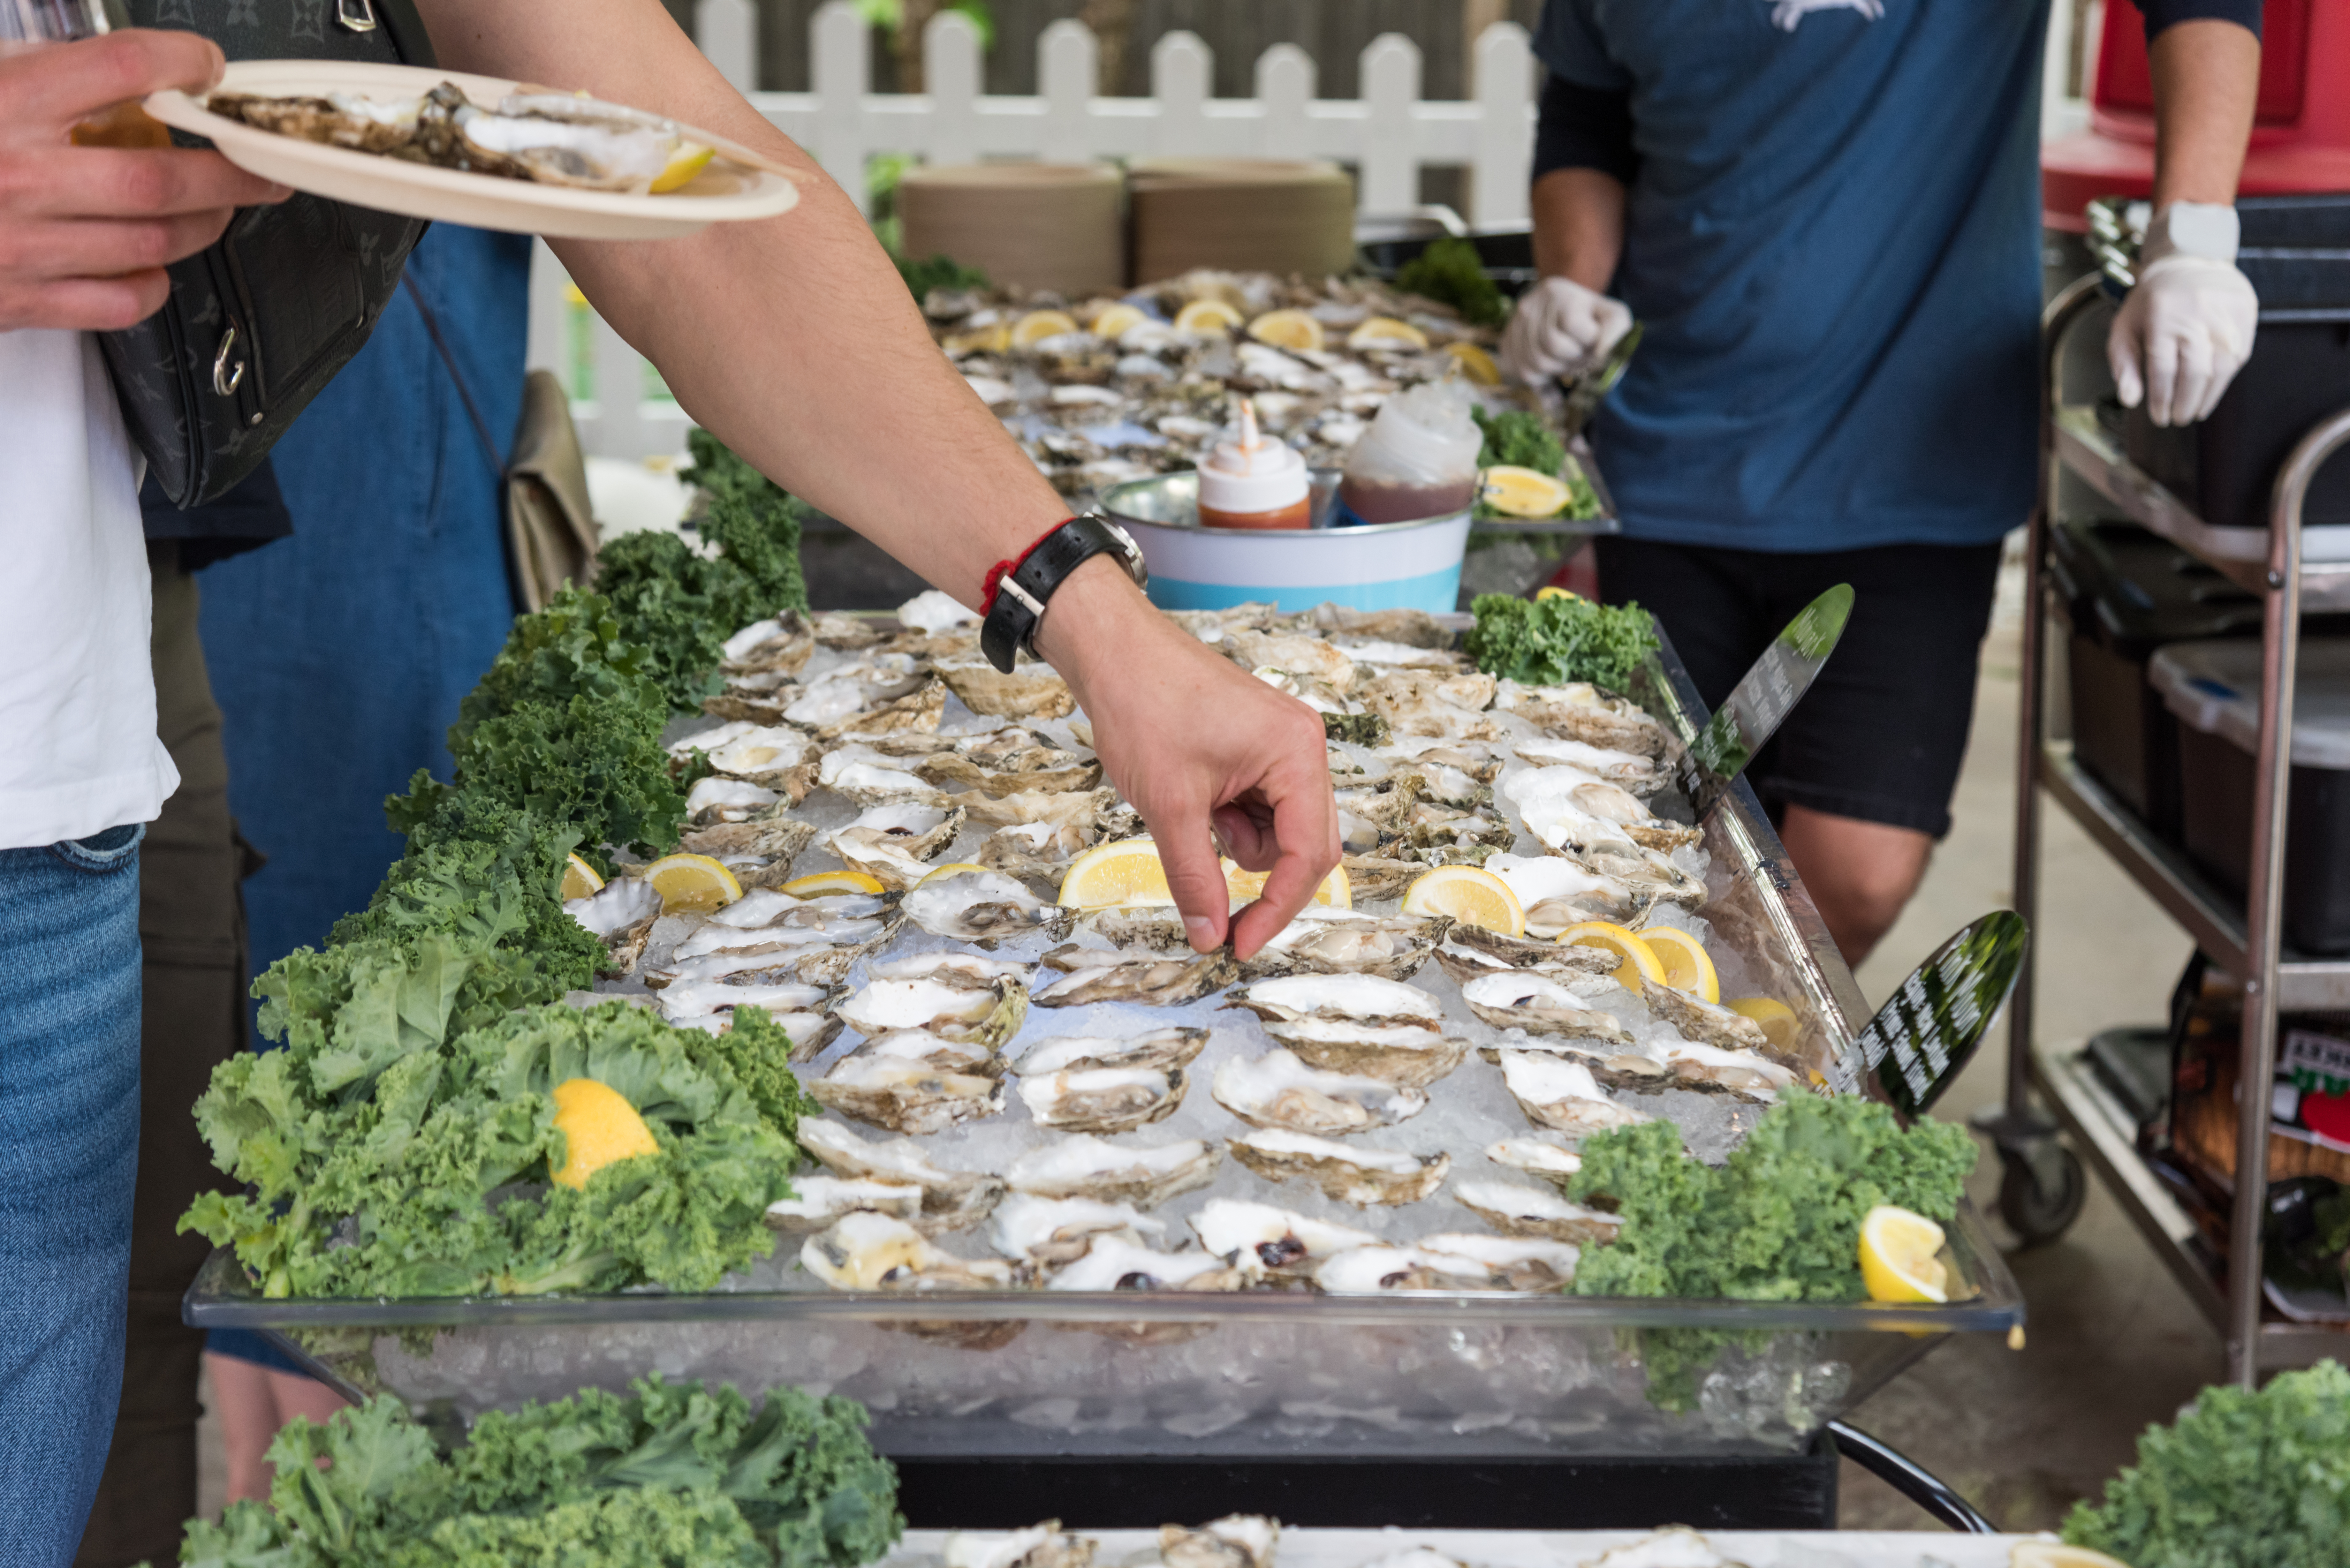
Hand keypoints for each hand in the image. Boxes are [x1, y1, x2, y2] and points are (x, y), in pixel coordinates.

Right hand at [0, 29, 289, 330]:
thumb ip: (35, 72)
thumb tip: (124, 72)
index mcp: (3, 103)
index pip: (123, 66)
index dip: (184, 60)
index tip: (209, 67)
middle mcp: (18, 175)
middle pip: (163, 176)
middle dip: (232, 170)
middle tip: (264, 164)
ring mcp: (21, 246)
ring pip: (155, 241)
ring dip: (205, 224)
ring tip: (220, 206)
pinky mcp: (19, 301)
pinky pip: (121, 301)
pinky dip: (152, 282)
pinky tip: (151, 262)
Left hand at [1036, 560, 1339, 960]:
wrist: (1114, 650)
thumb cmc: (1144, 708)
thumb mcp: (1169, 806)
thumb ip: (1195, 878)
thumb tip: (1210, 938)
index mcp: (1297, 755)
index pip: (1309, 855)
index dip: (1277, 910)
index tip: (1240, 945)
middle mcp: (1303, 748)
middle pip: (1305, 845)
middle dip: (1259, 877)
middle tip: (1213, 910)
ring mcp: (1284, 746)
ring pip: (1278, 831)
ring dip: (1237, 843)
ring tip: (1192, 810)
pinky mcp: (1260, 748)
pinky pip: (1259, 807)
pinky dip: (1229, 818)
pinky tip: (1196, 796)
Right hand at [1501, 274, 1632, 387]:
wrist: (1562, 314)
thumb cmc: (1591, 318)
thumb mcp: (1613, 316)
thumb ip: (1616, 331)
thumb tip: (1602, 356)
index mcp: (1559, 292)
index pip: (1571, 323)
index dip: (1587, 341)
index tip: (1593, 341)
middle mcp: (1531, 304)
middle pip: (1553, 346)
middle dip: (1574, 358)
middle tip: (1582, 355)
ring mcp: (1515, 325)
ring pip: (1538, 363)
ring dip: (1560, 370)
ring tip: (1569, 360)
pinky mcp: (1507, 345)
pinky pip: (1526, 373)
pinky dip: (1545, 379)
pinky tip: (1554, 370)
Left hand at [2107, 204, 2258, 427]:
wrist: (2190, 262)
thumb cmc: (2151, 303)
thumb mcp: (2124, 327)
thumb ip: (2123, 364)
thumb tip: (2130, 399)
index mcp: (2162, 315)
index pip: (2163, 368)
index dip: (2161, 398)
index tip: (2158, 417)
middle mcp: (2197, 313)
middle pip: (2196, 371)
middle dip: (2186, 402)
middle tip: (2178, 419)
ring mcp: (2225, 312)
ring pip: (2222, 366)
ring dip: (2208, 397)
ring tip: (2195, 412)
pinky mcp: (2245, 313)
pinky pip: (2238, 355)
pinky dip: (2225, 380)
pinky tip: (2211, 392)